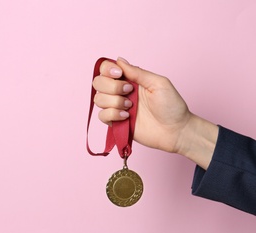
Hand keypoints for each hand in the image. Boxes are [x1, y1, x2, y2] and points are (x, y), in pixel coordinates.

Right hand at [92, 57, 217, 168]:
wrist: (175, 130)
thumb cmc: (172, 106)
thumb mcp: (158, 83)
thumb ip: (138, 72)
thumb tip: (119, 60)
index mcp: (129, 79)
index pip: (106, 69)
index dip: (107, 69)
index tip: (119, 74)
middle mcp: (120, 92)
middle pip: (98, 82)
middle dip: (111, 86)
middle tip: (128, 91)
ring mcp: (117, 107)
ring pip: (98, 99)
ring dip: (114, 101)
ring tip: (130, 107)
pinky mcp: (116, 122)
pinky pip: (101, 116)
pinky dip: (112, 115)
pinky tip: (126, 117)